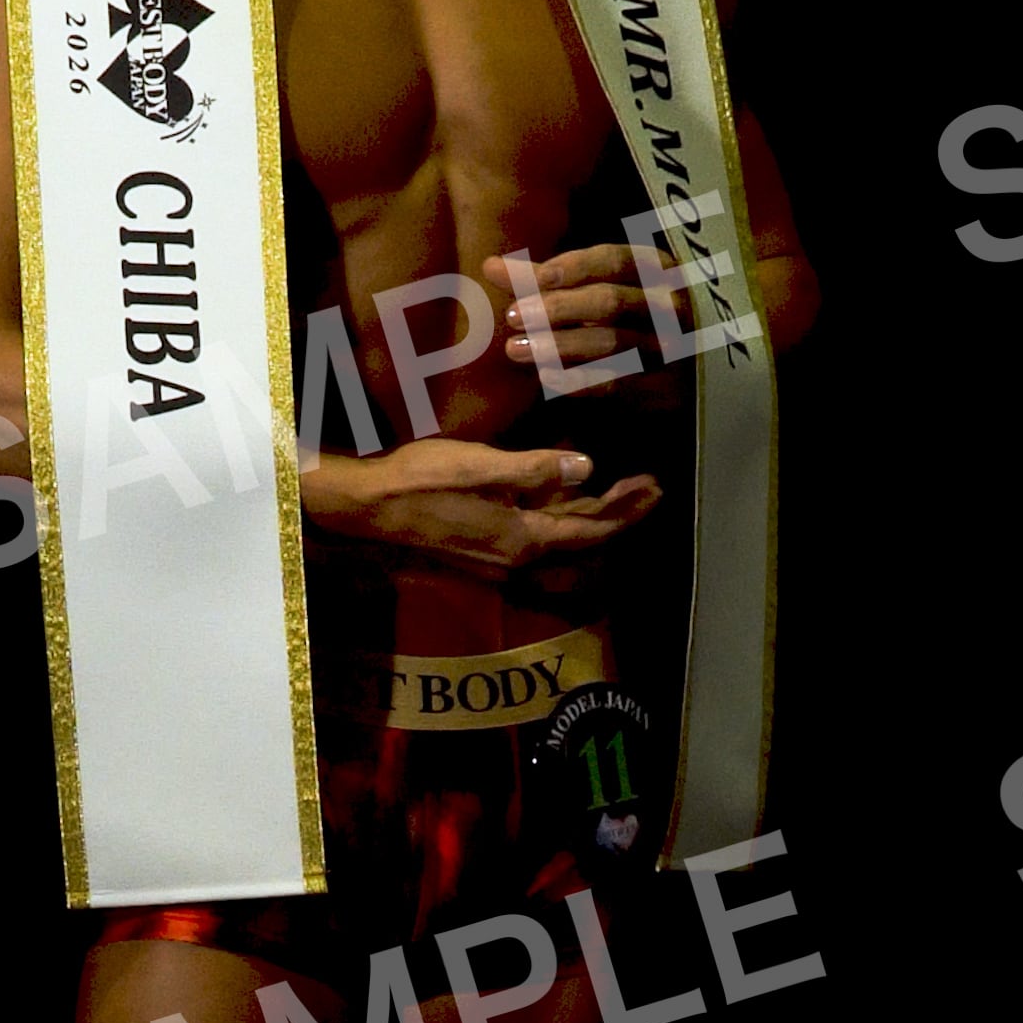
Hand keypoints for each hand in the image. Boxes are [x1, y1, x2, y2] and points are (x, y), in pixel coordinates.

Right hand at [303, 437, 661, 581]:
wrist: (368, 508)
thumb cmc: (420, 481)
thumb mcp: (480, 466)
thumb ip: (535, 469)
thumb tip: (588, 467)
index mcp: (521, 538)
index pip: (588, 529)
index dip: (625, 510)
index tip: (654, 488)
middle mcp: (516, 556)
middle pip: (580, 536)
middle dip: (617, 511)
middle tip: (650, 486)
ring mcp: (498, 555)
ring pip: (558, 534)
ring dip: (591, 512)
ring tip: (623, 488)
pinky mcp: (483, 544)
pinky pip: (536, 531)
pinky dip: (560, 514)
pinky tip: (569, 493)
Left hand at [480, 242, 685, 394]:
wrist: (683, 375)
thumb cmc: (625, 318)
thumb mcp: (596, 290)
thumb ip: (544, 280)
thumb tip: (489, 266)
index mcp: (657, 270)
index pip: (615, 260)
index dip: (574, 267)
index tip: (536, 279)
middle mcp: (669, 307)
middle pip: (610, 302)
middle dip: (558, 308)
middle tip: (512, 316)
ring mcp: (669, 349)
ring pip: (610, 344)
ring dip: (558, 346)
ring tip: (514, 348)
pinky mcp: (661, 389)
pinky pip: (617, 384)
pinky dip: (579, 380)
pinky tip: (545, 377)